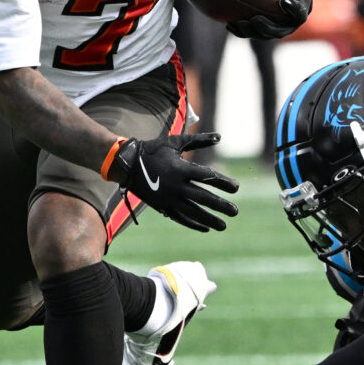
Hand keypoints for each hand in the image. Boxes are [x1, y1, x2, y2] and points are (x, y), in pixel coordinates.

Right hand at [104, 132, 238, 231]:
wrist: (127, 164)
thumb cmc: (154, 150)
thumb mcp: (175, 141)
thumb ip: (198, 140)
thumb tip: (219, 137)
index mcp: (180, 168)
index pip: (207, 177)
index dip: (223, 183)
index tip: (236, 188)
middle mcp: (175, 185)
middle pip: (203, 198)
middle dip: (220, 206)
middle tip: (235, 212)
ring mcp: (168, 198)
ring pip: (192, 212)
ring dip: (209, 219)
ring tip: (223, 225)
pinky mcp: (161, 206)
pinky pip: (180, 218)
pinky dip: (193, 224)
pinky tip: (205, 228)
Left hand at [229, 0, 312, 38]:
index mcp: (301, 9)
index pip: (299, 12)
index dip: (292, 9)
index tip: (283, 0)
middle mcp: (289, 23)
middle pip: (280, 31)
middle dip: (268, 27)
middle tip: (256, 19)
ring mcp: (276, 30)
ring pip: (263, 36)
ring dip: (252, 31)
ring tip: (241, 22)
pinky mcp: (262, 33)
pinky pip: (251, 35)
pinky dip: (240, 31)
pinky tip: (230, 24)